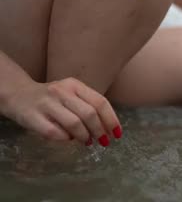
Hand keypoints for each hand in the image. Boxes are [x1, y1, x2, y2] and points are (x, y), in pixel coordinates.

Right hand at [4, 77, 121, 145]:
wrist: (18, 94)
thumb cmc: (52, 98)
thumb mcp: (71, 94)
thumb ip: (88, 105)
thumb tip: (108, 128)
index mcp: (75, 85)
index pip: (100, 102)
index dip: (111, 119)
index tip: (117, 133)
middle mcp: (62, 91)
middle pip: (89, 114)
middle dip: (100, 130)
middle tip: (104, 141)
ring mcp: (47, 104)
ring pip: (74, 123)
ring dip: (85, 136)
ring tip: (87, 142)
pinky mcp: (33, 117)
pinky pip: (54, 132)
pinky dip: (65, 138)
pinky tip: (68, 139)